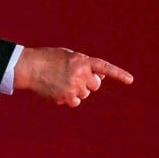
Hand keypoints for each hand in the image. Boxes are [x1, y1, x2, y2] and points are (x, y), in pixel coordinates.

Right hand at [13, 47, 133, 106]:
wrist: (28, 68)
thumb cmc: (46, 59)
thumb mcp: (67, 55)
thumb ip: (84, 64)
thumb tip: (100, 78)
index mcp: (82, 61)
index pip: (104, 68)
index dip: (118, 74)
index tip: (130, 80)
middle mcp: (81, 75)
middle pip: (95, 85)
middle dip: (88, 82)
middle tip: (74, 78)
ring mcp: (74, 88)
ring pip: (84, 94)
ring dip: (77, 90)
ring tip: (60, 81)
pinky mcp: (66, 98)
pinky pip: (75, 102)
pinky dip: (69, 98)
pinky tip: (57, 90)